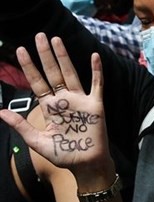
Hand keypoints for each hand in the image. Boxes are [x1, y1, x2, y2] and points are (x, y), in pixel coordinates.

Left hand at [0, 34, 109, 175]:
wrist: (85, 165)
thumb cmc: (63, 154)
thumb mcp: (36, 141)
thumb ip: (21, 125)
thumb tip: (0, 111)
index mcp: (49, 107)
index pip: (37, 82)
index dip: (29, 67)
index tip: (20, 51)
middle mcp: (64, 100)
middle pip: (52, 72)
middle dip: (45, 55)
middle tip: (38, 36)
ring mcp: (80, 100)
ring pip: (70, 73)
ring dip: (63, 56)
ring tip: (56, 39)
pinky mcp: (95, 105)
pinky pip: (96, 84)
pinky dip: (96, 71)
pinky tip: (93, 56)